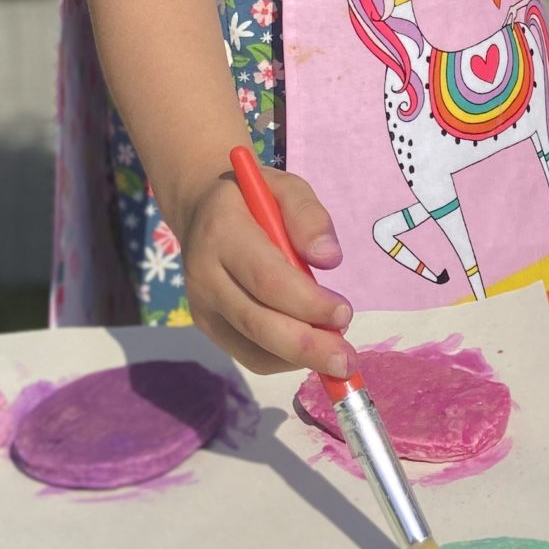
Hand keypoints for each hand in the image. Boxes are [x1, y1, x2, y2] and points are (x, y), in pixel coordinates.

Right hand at [166, 164, 355, 379]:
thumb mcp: (286, 187)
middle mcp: (204, 275)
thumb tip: (330, 259)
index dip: (307, 302)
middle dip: (307, 346)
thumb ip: (309, 216)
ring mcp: (202, 306)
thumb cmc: (254, 200)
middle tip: (346, 361)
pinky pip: (249, 356)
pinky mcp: (207, 327)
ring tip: (336, 354)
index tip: (345, 313)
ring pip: (252, 347)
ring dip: (299, 358)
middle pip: (257, 322)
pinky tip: (310, 349)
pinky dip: (284, 361)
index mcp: (222, 232)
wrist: (202, 212)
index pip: (267, 279)